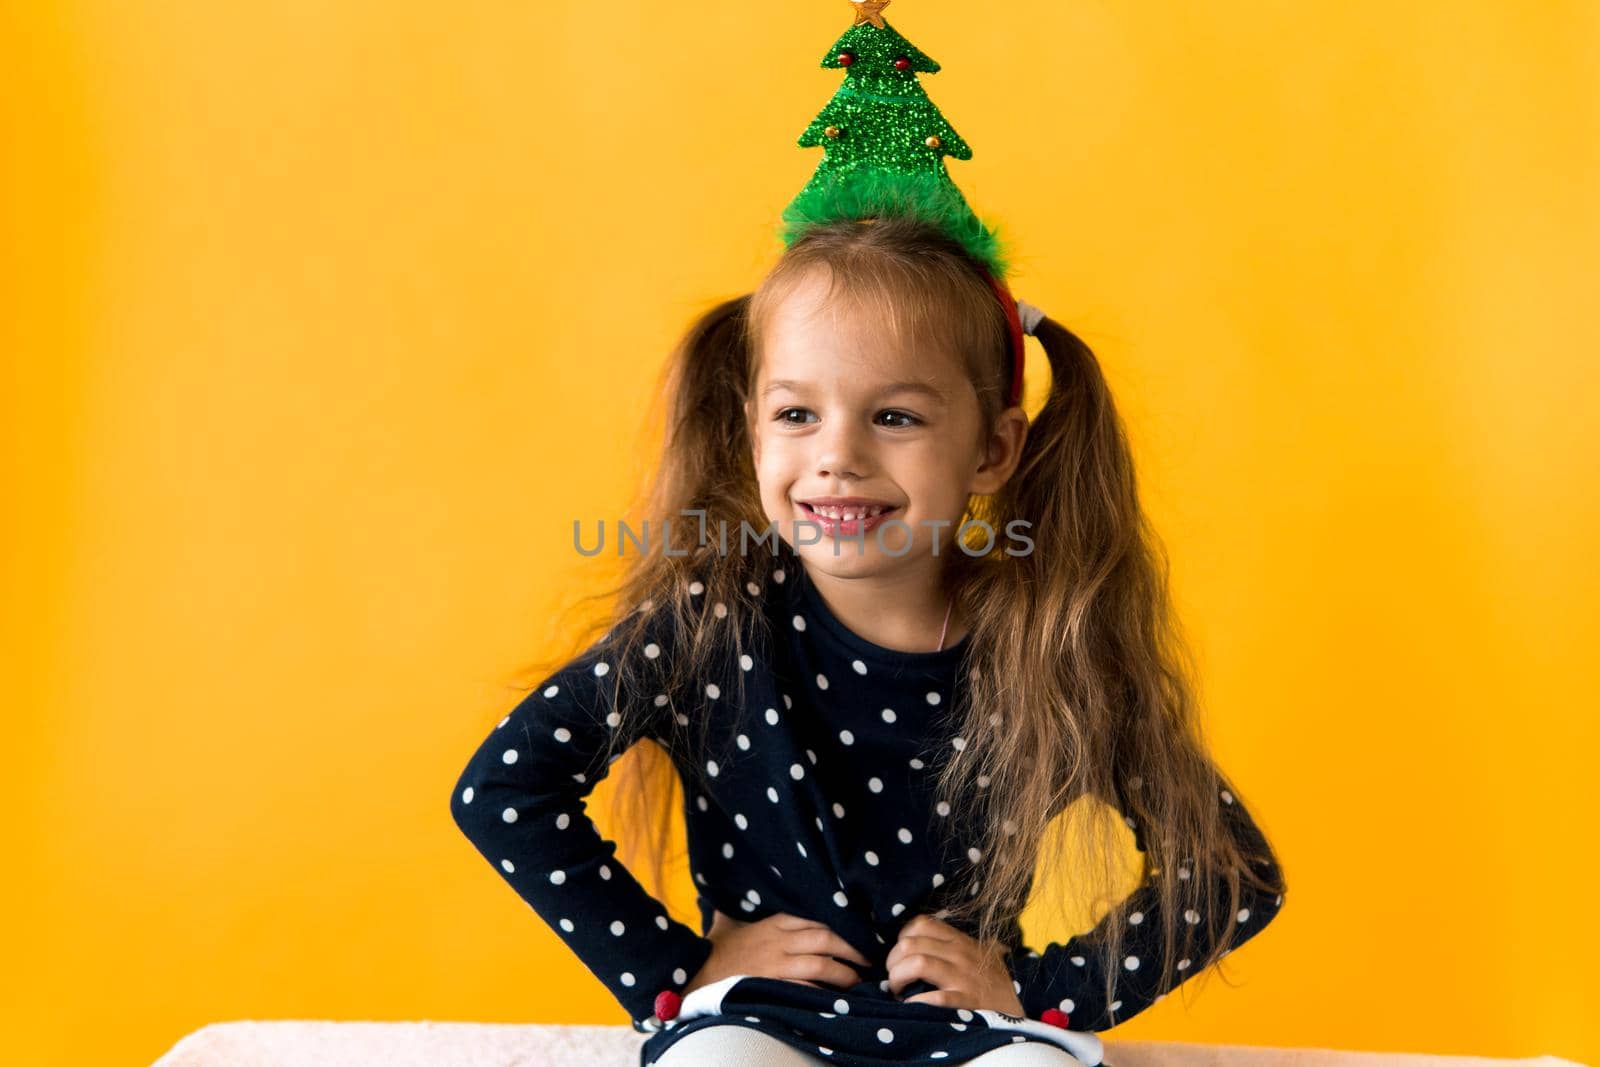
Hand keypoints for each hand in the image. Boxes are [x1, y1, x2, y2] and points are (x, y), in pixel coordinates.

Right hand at [684, 908, 872, 995]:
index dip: (841, 925)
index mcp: (773, 923)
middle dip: (851, 948)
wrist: (692, 976)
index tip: (858, 932)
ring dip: (844, 973)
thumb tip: (731, 886)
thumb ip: (737, 907)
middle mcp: (778, 941)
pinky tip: (836, 998)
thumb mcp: (726, 922)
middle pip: (825, 938)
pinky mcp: (772, 987)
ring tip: (858, 981)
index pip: (815, 918)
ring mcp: (776, 965)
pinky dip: (824, 993)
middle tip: (868, 958)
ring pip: (821, 964)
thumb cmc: (712, 951)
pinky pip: (806, 989)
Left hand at [885, 913, 1024, 1015]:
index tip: (901, 956)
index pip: (921, 924)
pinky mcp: (966, 1001)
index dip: (902, 938)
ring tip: (898, 990)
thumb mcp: (976, 954)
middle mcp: (960, 954)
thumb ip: (952, 945)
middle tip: (894, 978)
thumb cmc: (991, 983)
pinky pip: (933, 997)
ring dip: (897, 978)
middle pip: (910, 944)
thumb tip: (916, 943)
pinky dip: (915, 1001)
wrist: (1017, 1012)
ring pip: (917, 963)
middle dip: (892, 962)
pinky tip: (912, 1005)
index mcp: (960, 940)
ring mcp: (963, 977)